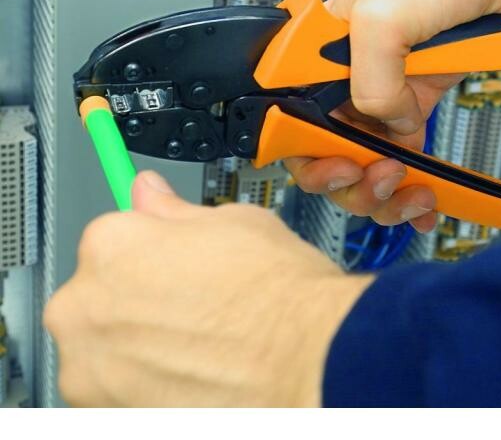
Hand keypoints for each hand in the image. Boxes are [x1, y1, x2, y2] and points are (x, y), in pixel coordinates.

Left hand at [43, 171, 372, 406]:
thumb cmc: (280, 295)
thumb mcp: (235, 222)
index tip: (169, 266)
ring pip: (105, 347)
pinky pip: (115, 390)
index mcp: (111, 244)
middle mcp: (85, 306)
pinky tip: (192, 374)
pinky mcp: (107, 414)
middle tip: (193, 309)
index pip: (111, 239)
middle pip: (99, 295)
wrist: (308, 361)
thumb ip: (176, 211)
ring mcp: (91, 367)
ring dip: (138, 346)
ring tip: (196, 346)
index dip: (151, 252)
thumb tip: (150, 194)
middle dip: (137, 300)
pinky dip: (144, 385)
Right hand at [285, 0, 500, 230]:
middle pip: (325, 151)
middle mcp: (344, 73)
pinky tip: (424, 199)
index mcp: (318, 49)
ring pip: (364, 162)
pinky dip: (412, 186)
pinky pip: (403, 154)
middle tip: (381, 178)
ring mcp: (383, 89)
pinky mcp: (418, 101)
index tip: (339, 167)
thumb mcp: (384, 16)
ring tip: (412, 191)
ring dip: (384, 192)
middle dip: (351, 180)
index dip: (306, 153)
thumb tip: (384, 123)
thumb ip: (369, 80)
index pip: (290, 116)